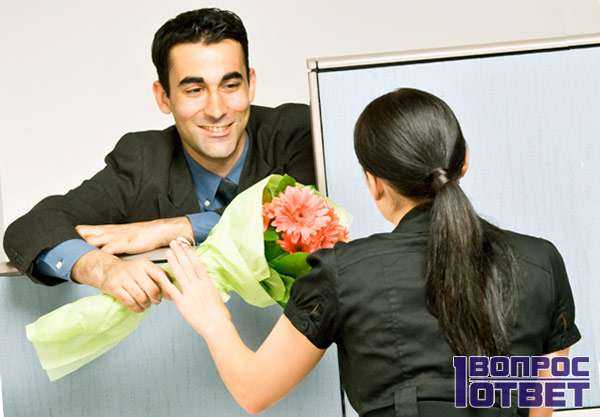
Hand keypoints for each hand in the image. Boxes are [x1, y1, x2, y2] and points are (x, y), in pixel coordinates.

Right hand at [72, 249, 166, 312]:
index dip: (167, 288)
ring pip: (141, 297)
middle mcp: (135, 269)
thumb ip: (159, 278)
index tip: (170, 296)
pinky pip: (129, 302)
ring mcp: (123, 278)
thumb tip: (174, 291)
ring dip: (146, 305)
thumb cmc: (131, 272)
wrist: (107, 269)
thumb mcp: (145, 269)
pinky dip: (137, 308)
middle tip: (156, 301)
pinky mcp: (114, 287)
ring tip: (147, 305)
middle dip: (156, 299)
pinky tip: (139, 308)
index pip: (160, 275)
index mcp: (145, 264)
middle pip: (152, 289)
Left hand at [76, 217, 193, 254]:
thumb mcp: (128, 236)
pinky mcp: (126, 243)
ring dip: (84, 243)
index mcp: (113, 230)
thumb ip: (118, 241)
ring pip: (96, 239)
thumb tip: (110, 248)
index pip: (92, 229)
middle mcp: (113, 232)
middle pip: (90, 232)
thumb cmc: (147, 235)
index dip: (80, 231)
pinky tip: (93, 256)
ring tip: (71, 248)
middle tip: (62, 240)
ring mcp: (119, 237)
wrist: (161, 230)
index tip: (67, 233)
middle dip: (76, 236)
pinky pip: (110, 249)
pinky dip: (100, 253)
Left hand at [155, 239, 230, 336]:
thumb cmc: (220, 315)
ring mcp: (190, 293)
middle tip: (174, 243)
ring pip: (180, 273)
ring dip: (174, 261)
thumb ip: (210, 288)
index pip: (198, 263)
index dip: (191, 253)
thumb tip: (206, 283)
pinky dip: (165, 281)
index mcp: (208, 282)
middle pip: (187, 265)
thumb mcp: (217, 297)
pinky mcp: (182, 302)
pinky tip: (160, 273)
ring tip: (169, 252)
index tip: (186, 245)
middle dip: (180, 253)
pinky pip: (172, 290)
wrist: (216, 326)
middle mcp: (198, 284)